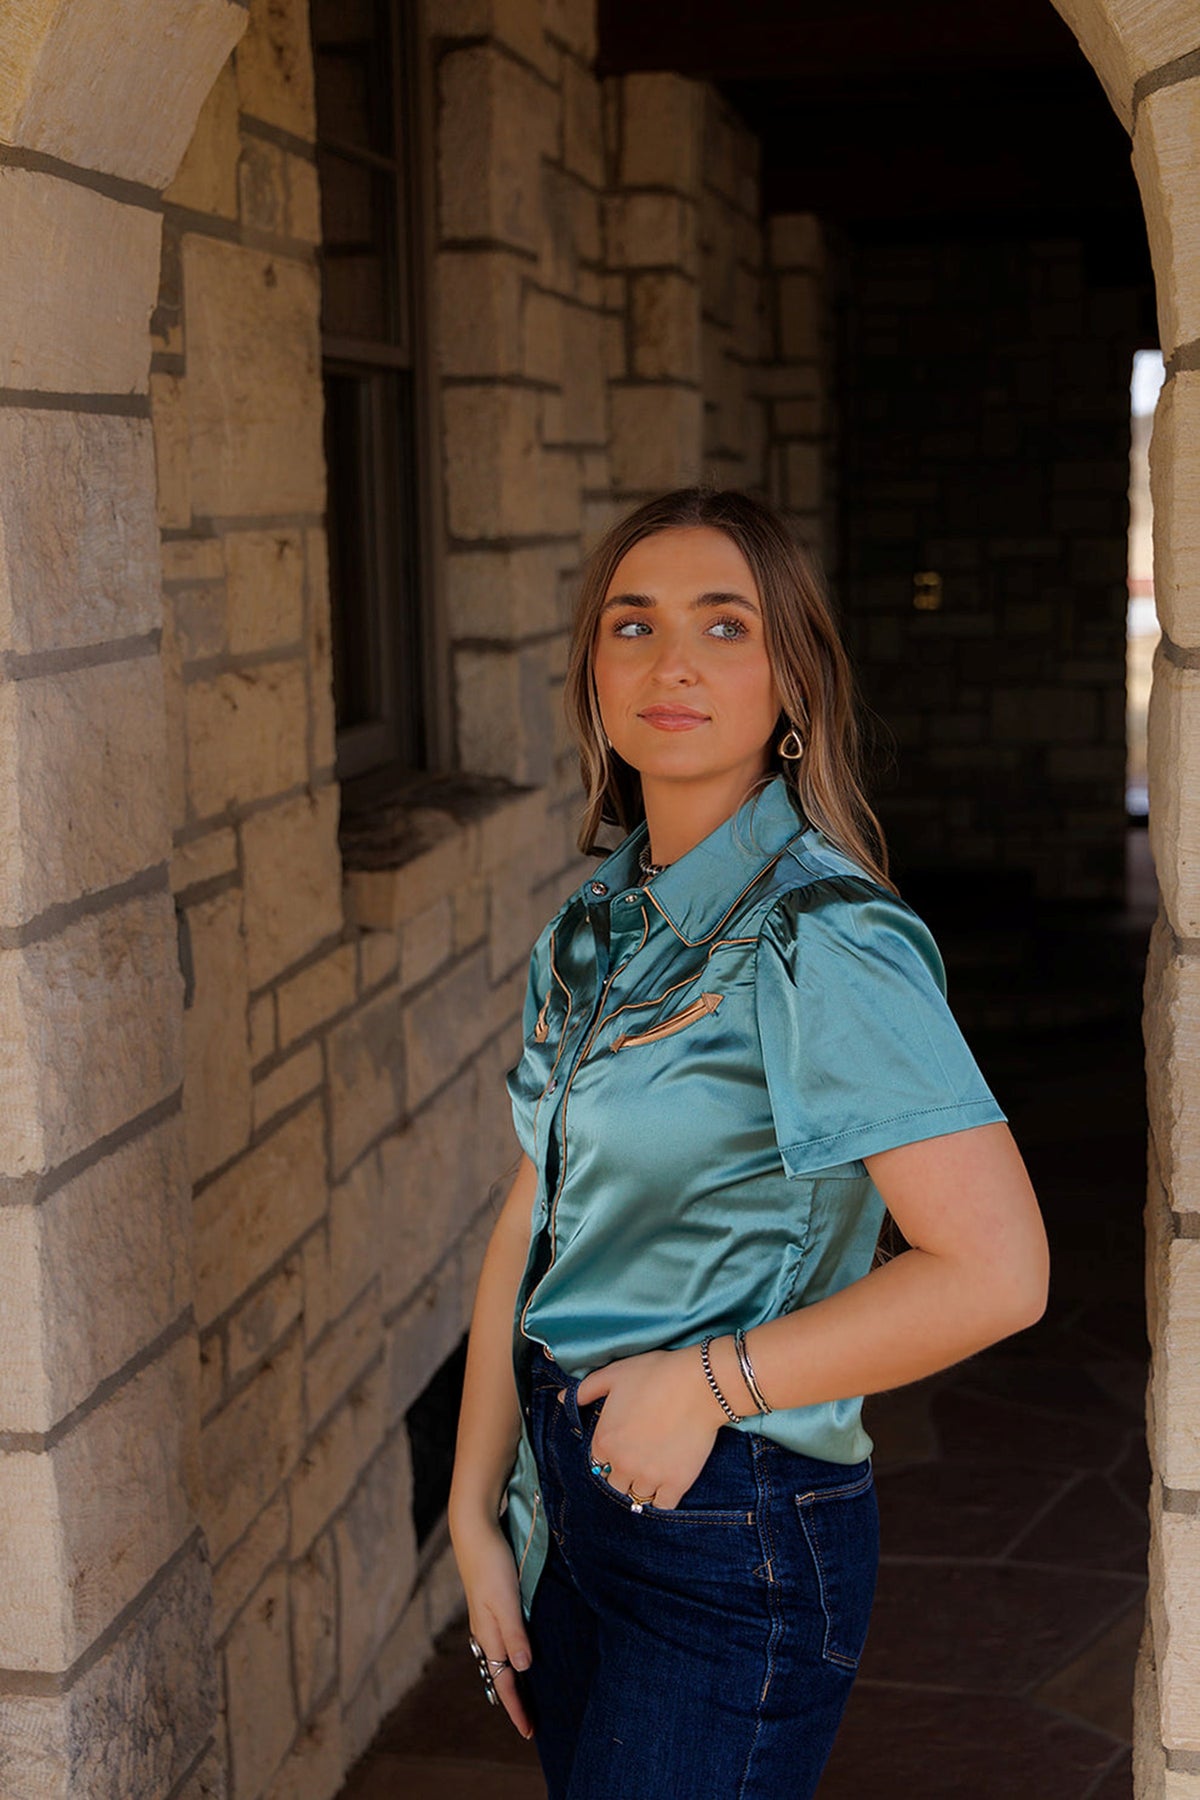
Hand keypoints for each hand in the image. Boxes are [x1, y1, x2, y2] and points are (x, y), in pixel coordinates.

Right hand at [450, 1513, 533, 1738]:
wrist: (474, 1530)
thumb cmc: (492, 1563)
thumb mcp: (505, 1599)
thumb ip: (514, 1633)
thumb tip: (523, 1668)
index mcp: (488, 1634)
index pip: (503, 1680)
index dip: (516, 1707)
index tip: (529, 1732)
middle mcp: (485, 1631)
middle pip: (500, 1674)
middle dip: (514, 1699)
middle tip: (530, 1722)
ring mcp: (487, 1618)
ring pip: (500, 1658)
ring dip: (512, 1678)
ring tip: (526, 1694)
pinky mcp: (491, 1604)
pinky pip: (502, 1641)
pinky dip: (511, 1656)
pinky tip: (520, 1652)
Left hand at [576, 1346, 724, 1510]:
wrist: (699, 1384)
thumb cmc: (655, 1374)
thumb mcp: (613, 1375)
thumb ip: (584, 1390)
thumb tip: (562, 1398)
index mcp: (604, 1441)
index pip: (597, 1463)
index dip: (609, 1454)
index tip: (623, 1445)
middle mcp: (622, 1465)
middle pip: (615, 1484)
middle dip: (623, 1473)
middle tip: (639, 1457)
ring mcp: (649, 1477)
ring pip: (637, 1497)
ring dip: (641, 1487)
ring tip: (653, 1470)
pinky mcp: (676, 1484)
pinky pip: (662, 1506)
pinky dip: (662, 1500)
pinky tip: (666, 1486)